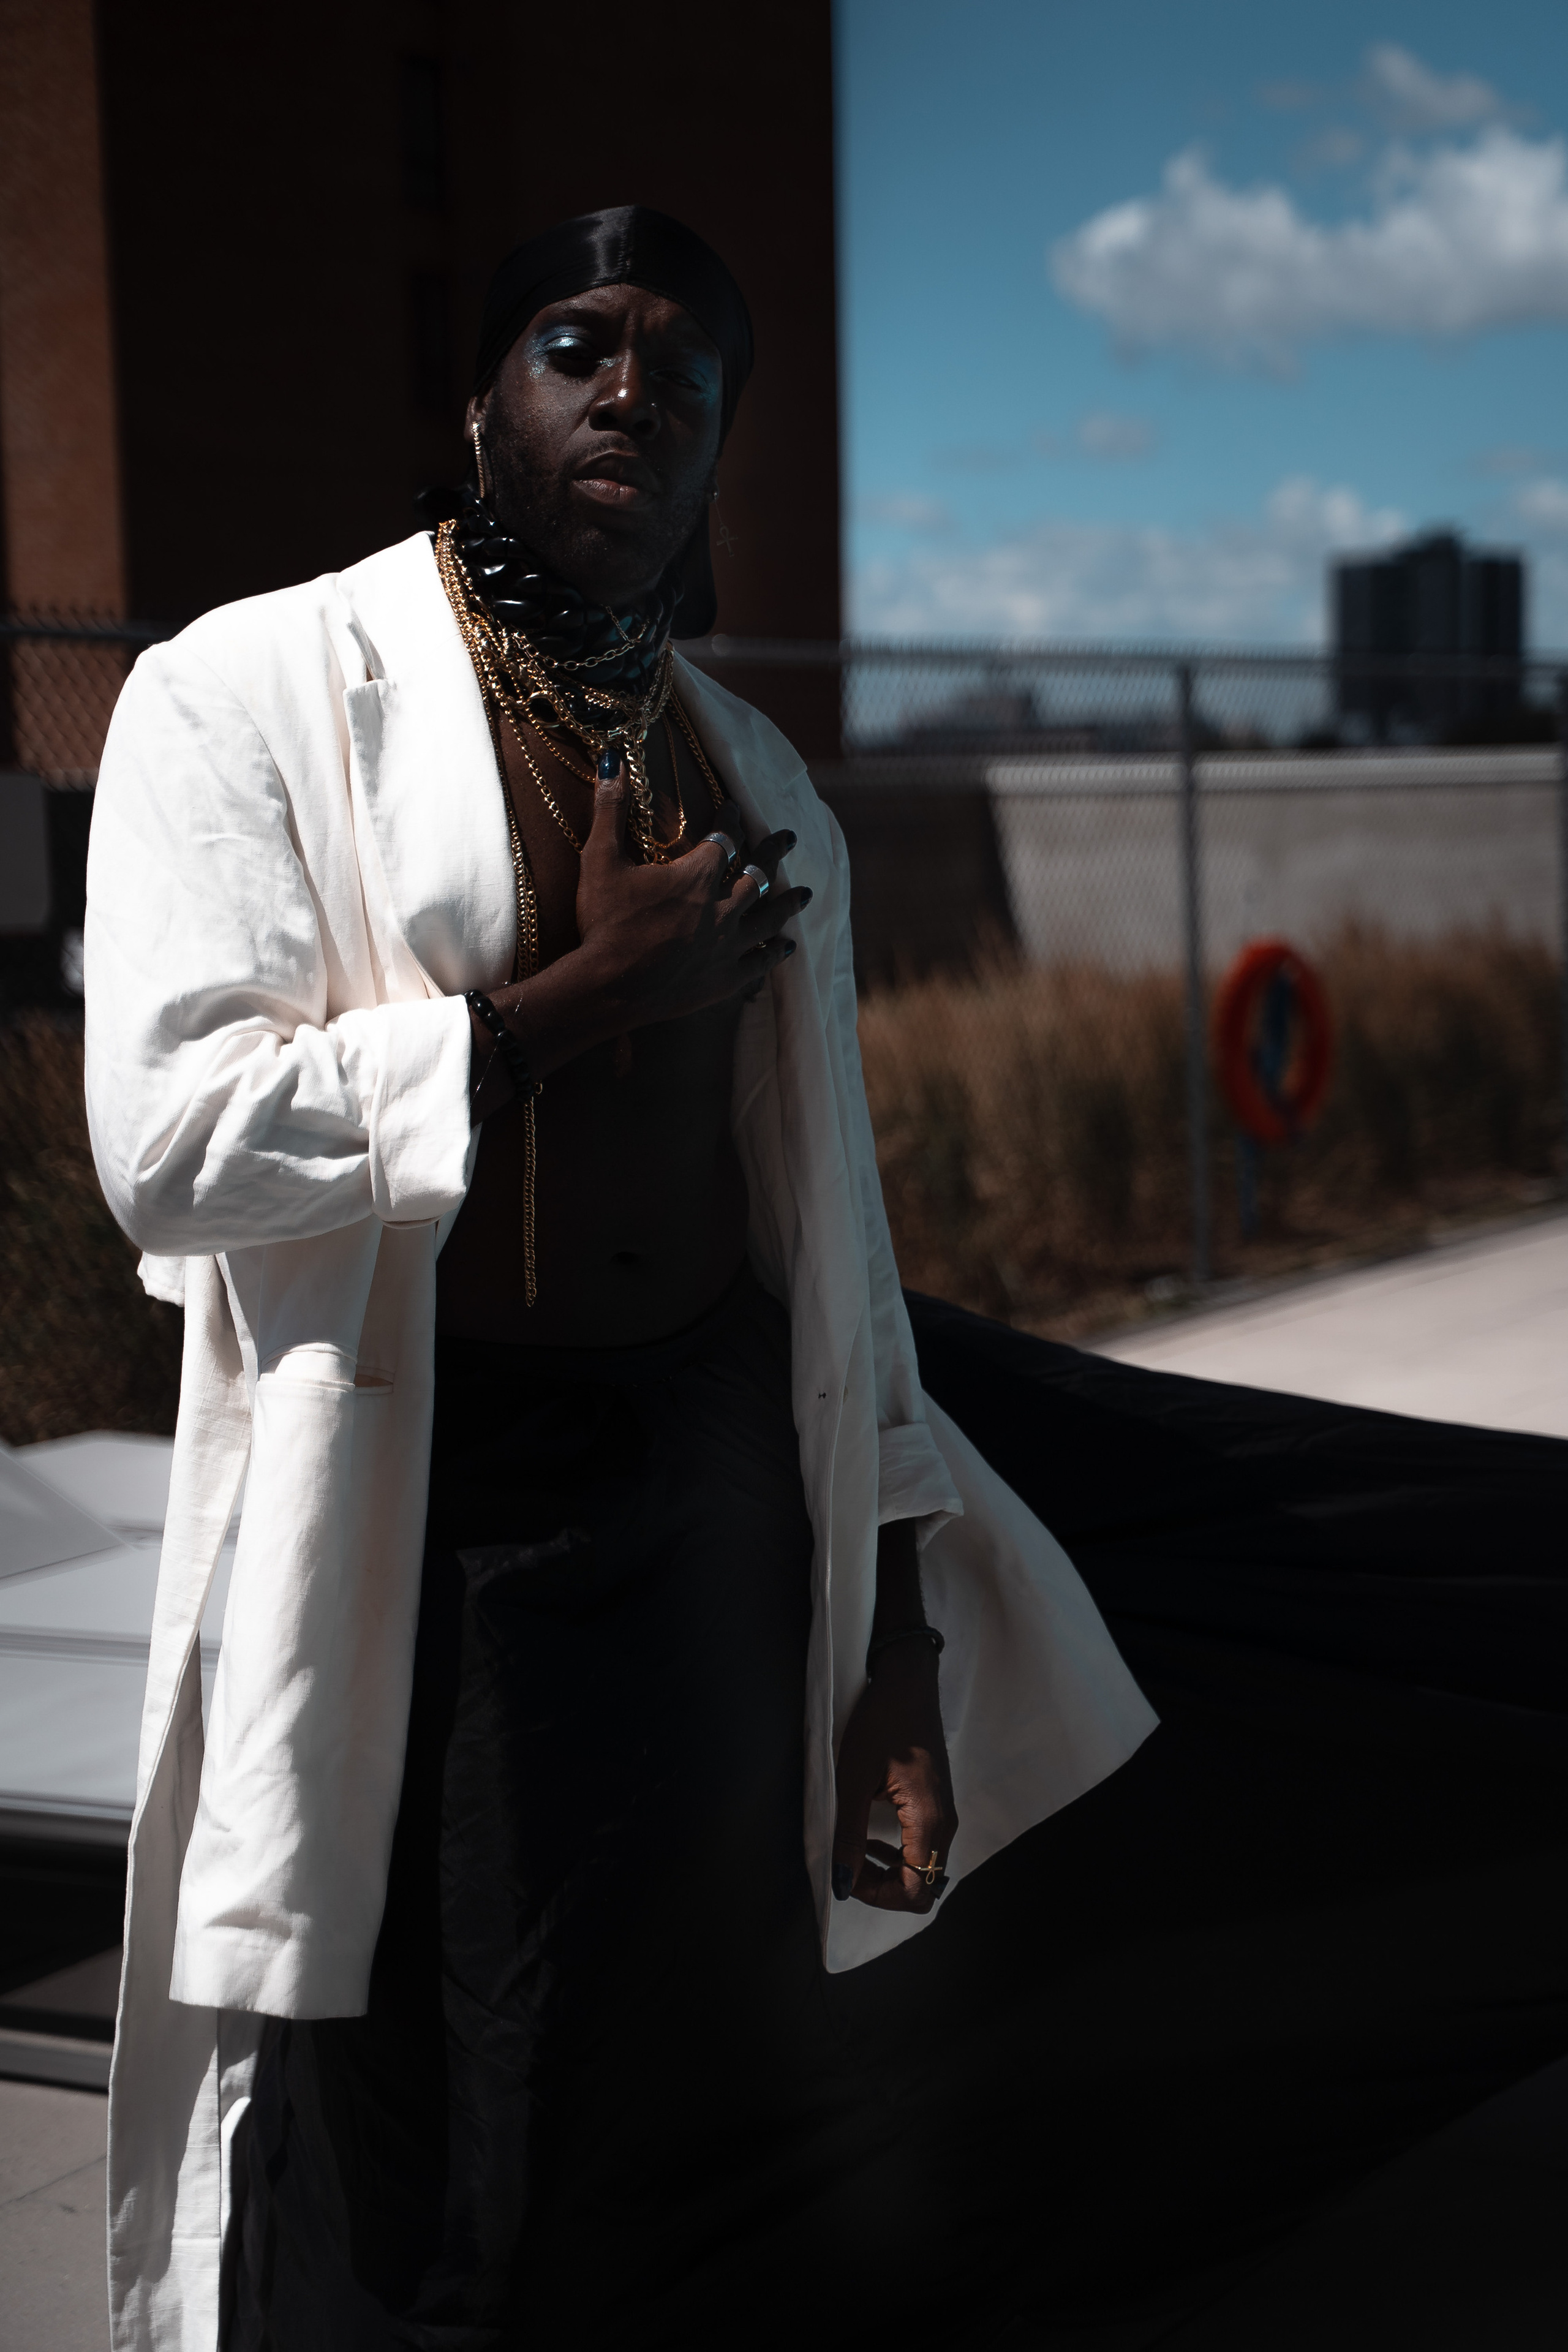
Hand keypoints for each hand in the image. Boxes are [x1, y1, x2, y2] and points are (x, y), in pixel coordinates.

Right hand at [572, 759, 806, 1027]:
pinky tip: (786, 946)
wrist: (607, 987)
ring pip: (768, 919)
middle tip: (789, 838)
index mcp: (697, 876)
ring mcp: (727, 947)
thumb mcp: (600, 859)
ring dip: (787, 903)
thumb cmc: (603, 922)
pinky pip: (760, 963)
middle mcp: (722, 909)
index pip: (725, 839)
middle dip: (773, 853)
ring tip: (805, 894)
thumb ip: (610, 810)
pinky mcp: (724, 980)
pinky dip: (774, 952)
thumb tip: (613, 761)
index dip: (731, 820)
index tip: (736, 809)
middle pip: (757, 875)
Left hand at [831, 1637, 957, 1914]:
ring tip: (853, 1853)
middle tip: (846, 1866)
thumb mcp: (854, 1779)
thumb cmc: (882, 1721)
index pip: (915, 1891)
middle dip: (882, 1889)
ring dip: (887, 1873)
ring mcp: (943, 1815)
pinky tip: (869, 1839)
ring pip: (922, 1870)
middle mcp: (945, 1824)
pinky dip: (895, 1856)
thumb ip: (848, 1836)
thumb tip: (841, 1884)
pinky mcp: (936, 1806)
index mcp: (930, 1820)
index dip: (877, 1896)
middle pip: (922, 1887)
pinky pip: (921, 1849)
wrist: (907, 1682)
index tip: (845, 1875)